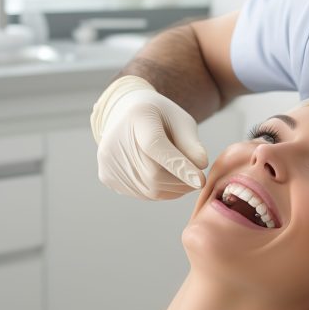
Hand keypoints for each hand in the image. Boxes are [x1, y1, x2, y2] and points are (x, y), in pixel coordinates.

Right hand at [91, 76, 208, 199]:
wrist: (126, 115)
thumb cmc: (160, 118)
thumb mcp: (180, 120)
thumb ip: (191, 142)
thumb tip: (201, 165)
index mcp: (137, 117)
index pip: (155, 146)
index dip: (178, 166)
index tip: (200, 181)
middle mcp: (115, 140)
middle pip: (154, 174)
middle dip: (181, 181)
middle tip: (197, 178)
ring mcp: (109, 162)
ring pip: (150, 190)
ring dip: (174, 189)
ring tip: (182, 176)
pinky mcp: (108, 177)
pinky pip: (142, 194)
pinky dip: (161, 191)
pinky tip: (166, 178)